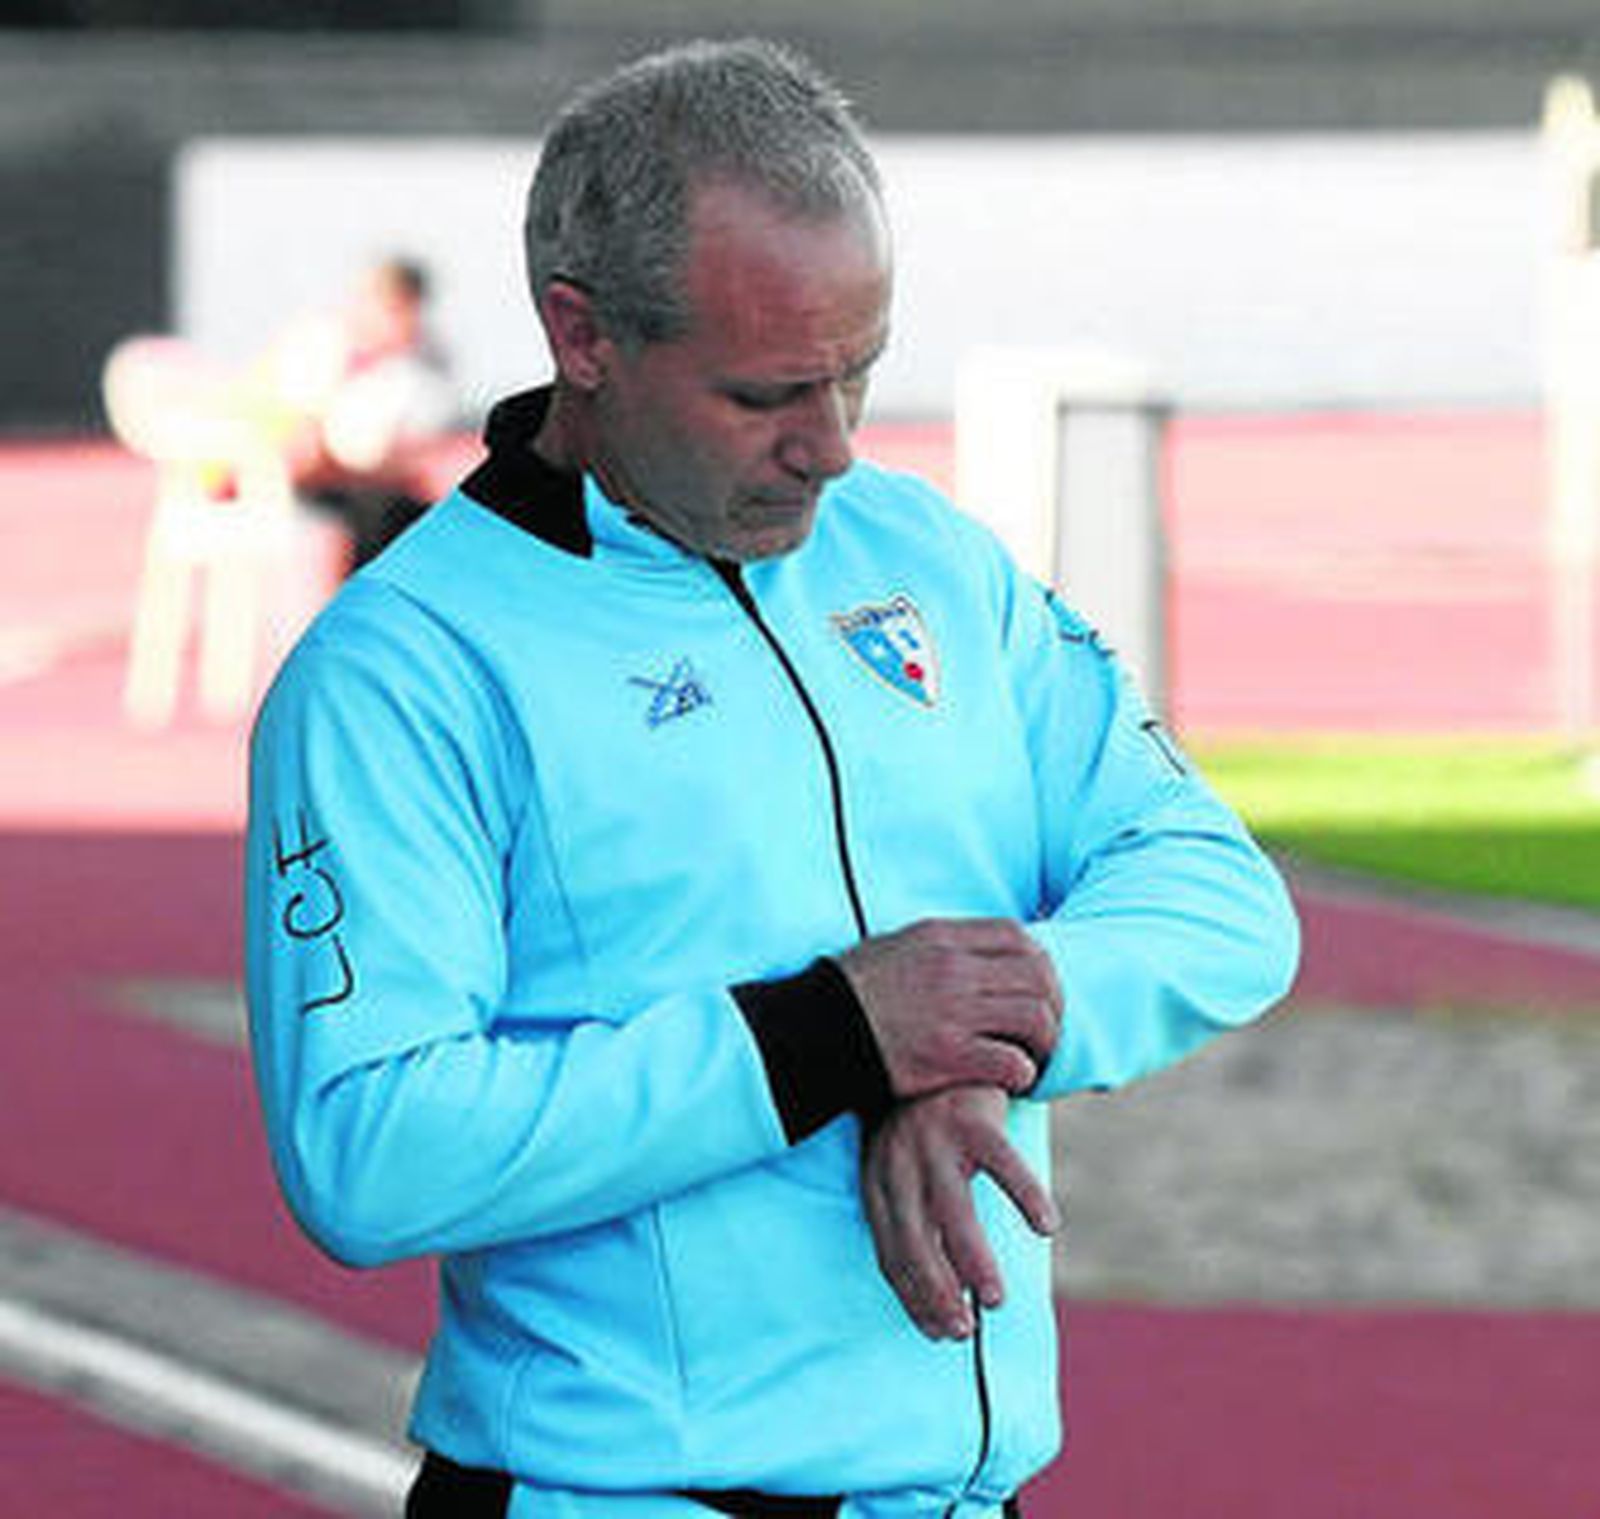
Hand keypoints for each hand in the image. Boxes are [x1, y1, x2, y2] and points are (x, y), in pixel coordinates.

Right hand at [835, 918, 1061, 1097]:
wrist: (817, 1030)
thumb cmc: (856, 991)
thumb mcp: (898, 945)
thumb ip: (944, 945)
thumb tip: (986, 949)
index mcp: (943, 938)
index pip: (1020, 938)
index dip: (1041, 966)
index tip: (1039, 991)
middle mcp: (954, 969)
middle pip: (1038, 977)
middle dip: (1054, 1007)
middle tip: (1045, 1033)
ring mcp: (953, 1012)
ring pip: (1034, 1019)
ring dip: (1045, 1044)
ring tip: (1033, 1059)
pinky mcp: (947, 1056)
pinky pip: (1011, 1063)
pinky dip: (1023, 1074)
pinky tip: (1012, 1081)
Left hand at [861, 1086, 1058, 1339]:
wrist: (946, 1052)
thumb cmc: (929, 1127)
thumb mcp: (905, 1168)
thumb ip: (914, 1220)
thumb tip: (938, 1301)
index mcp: (878, 1179)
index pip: (889, 1251)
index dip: (914, 1296)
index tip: (939, 1332)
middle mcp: (898, 1161)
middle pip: (912, 1236)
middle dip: (936, 1290)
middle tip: (963, 1330)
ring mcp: (933, 1138)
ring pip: (952, 1210)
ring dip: (972, 1260)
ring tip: (995, 1299)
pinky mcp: (973, 1119)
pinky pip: (1004, 1164)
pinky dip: (1027, 1196)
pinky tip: (1046, 1226)